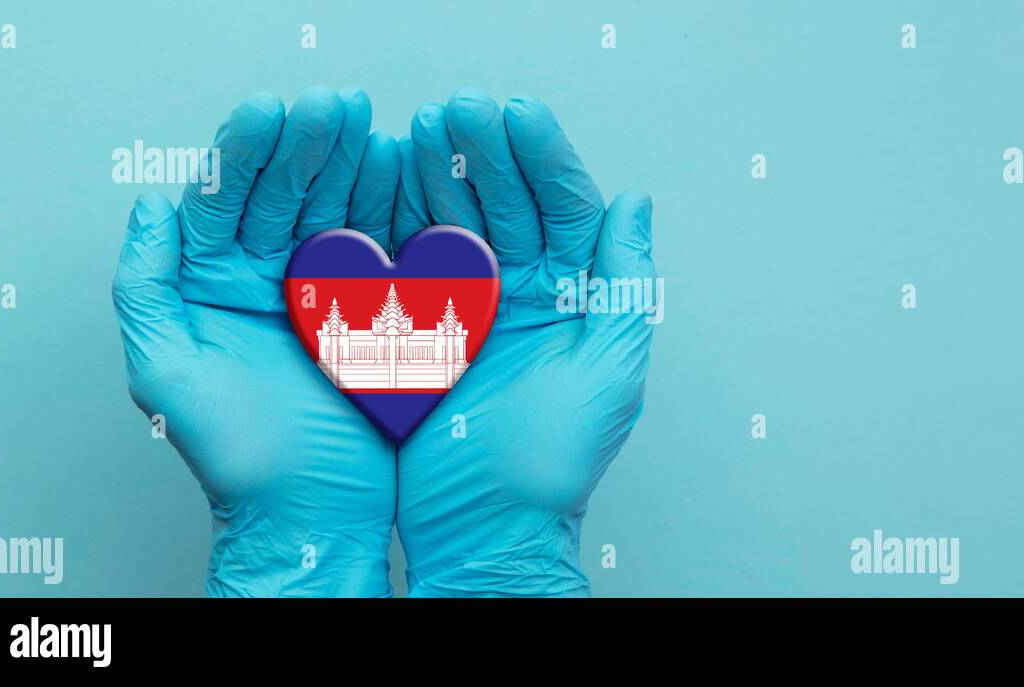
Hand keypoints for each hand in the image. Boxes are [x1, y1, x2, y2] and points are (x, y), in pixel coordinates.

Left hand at [111, 86, 402, 596]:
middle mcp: (268, 280)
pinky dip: (397, 213)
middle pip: (287, 194)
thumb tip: (151, 211)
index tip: (273, 112)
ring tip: (376, 129)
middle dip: (311, 144)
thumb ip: (148, 289)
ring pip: (340, 212)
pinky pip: (386, 252)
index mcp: (214, 285)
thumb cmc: (237, 459)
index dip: (249, 152)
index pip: (228, 200)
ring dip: (357, 166)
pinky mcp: (376, 313)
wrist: (313, 514)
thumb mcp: (167, 373)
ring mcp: (325, 293)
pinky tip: (406, 177)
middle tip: (336, 105)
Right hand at [392, 90, 656, 595]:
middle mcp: (527, 295)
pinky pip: (413, 263)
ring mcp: (474, 309)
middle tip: (461, 107)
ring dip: (441, 173)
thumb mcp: (608, 373)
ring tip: (420, 126)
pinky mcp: (424, 329)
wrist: (484, 528)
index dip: (544, 158)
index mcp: (576, 300)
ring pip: (459, 223)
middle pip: (510, 204)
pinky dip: (400, 220)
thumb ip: (622, 286)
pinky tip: (388, 180)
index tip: (518, 114)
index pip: (566, 211)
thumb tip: (635, 204)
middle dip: (486, 152)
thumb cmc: (552, 465)